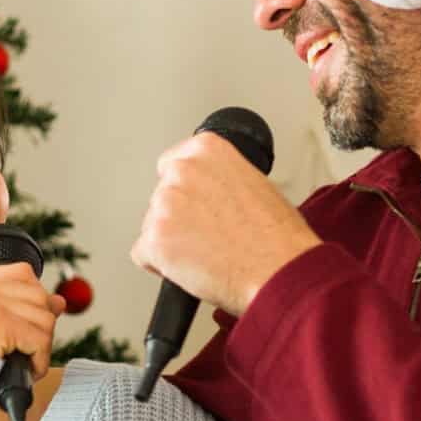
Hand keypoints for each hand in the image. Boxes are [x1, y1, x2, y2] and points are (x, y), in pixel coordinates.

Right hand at [0, 262, 64, 379]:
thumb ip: (21, 309)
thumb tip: (58, 301)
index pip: (22, 274)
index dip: (31, 305)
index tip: (20, 328)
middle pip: (38, 294)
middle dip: (38, 327)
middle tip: (20, 352)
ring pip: (44, 317)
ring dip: (40, 347)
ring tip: (18, 362)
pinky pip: (40, 339)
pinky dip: (39, 361)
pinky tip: (23, 371)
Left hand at [130, 132, 320, 315]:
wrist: (277, 271)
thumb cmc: (276, 237)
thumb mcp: (255, 184)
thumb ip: (221, 179)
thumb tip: (208, 193)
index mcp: (207, 150)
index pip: (173, 166)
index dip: (187, 193)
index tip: (199, 206)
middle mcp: (182, 170)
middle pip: (161, 196)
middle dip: (179, 218)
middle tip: (209, 236)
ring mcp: (165, 205)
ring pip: (152, 225)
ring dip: (172, 241)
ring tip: (207, 253)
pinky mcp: (155, 239)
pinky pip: (143, 254)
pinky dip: (162, 266)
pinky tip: (191, 267)